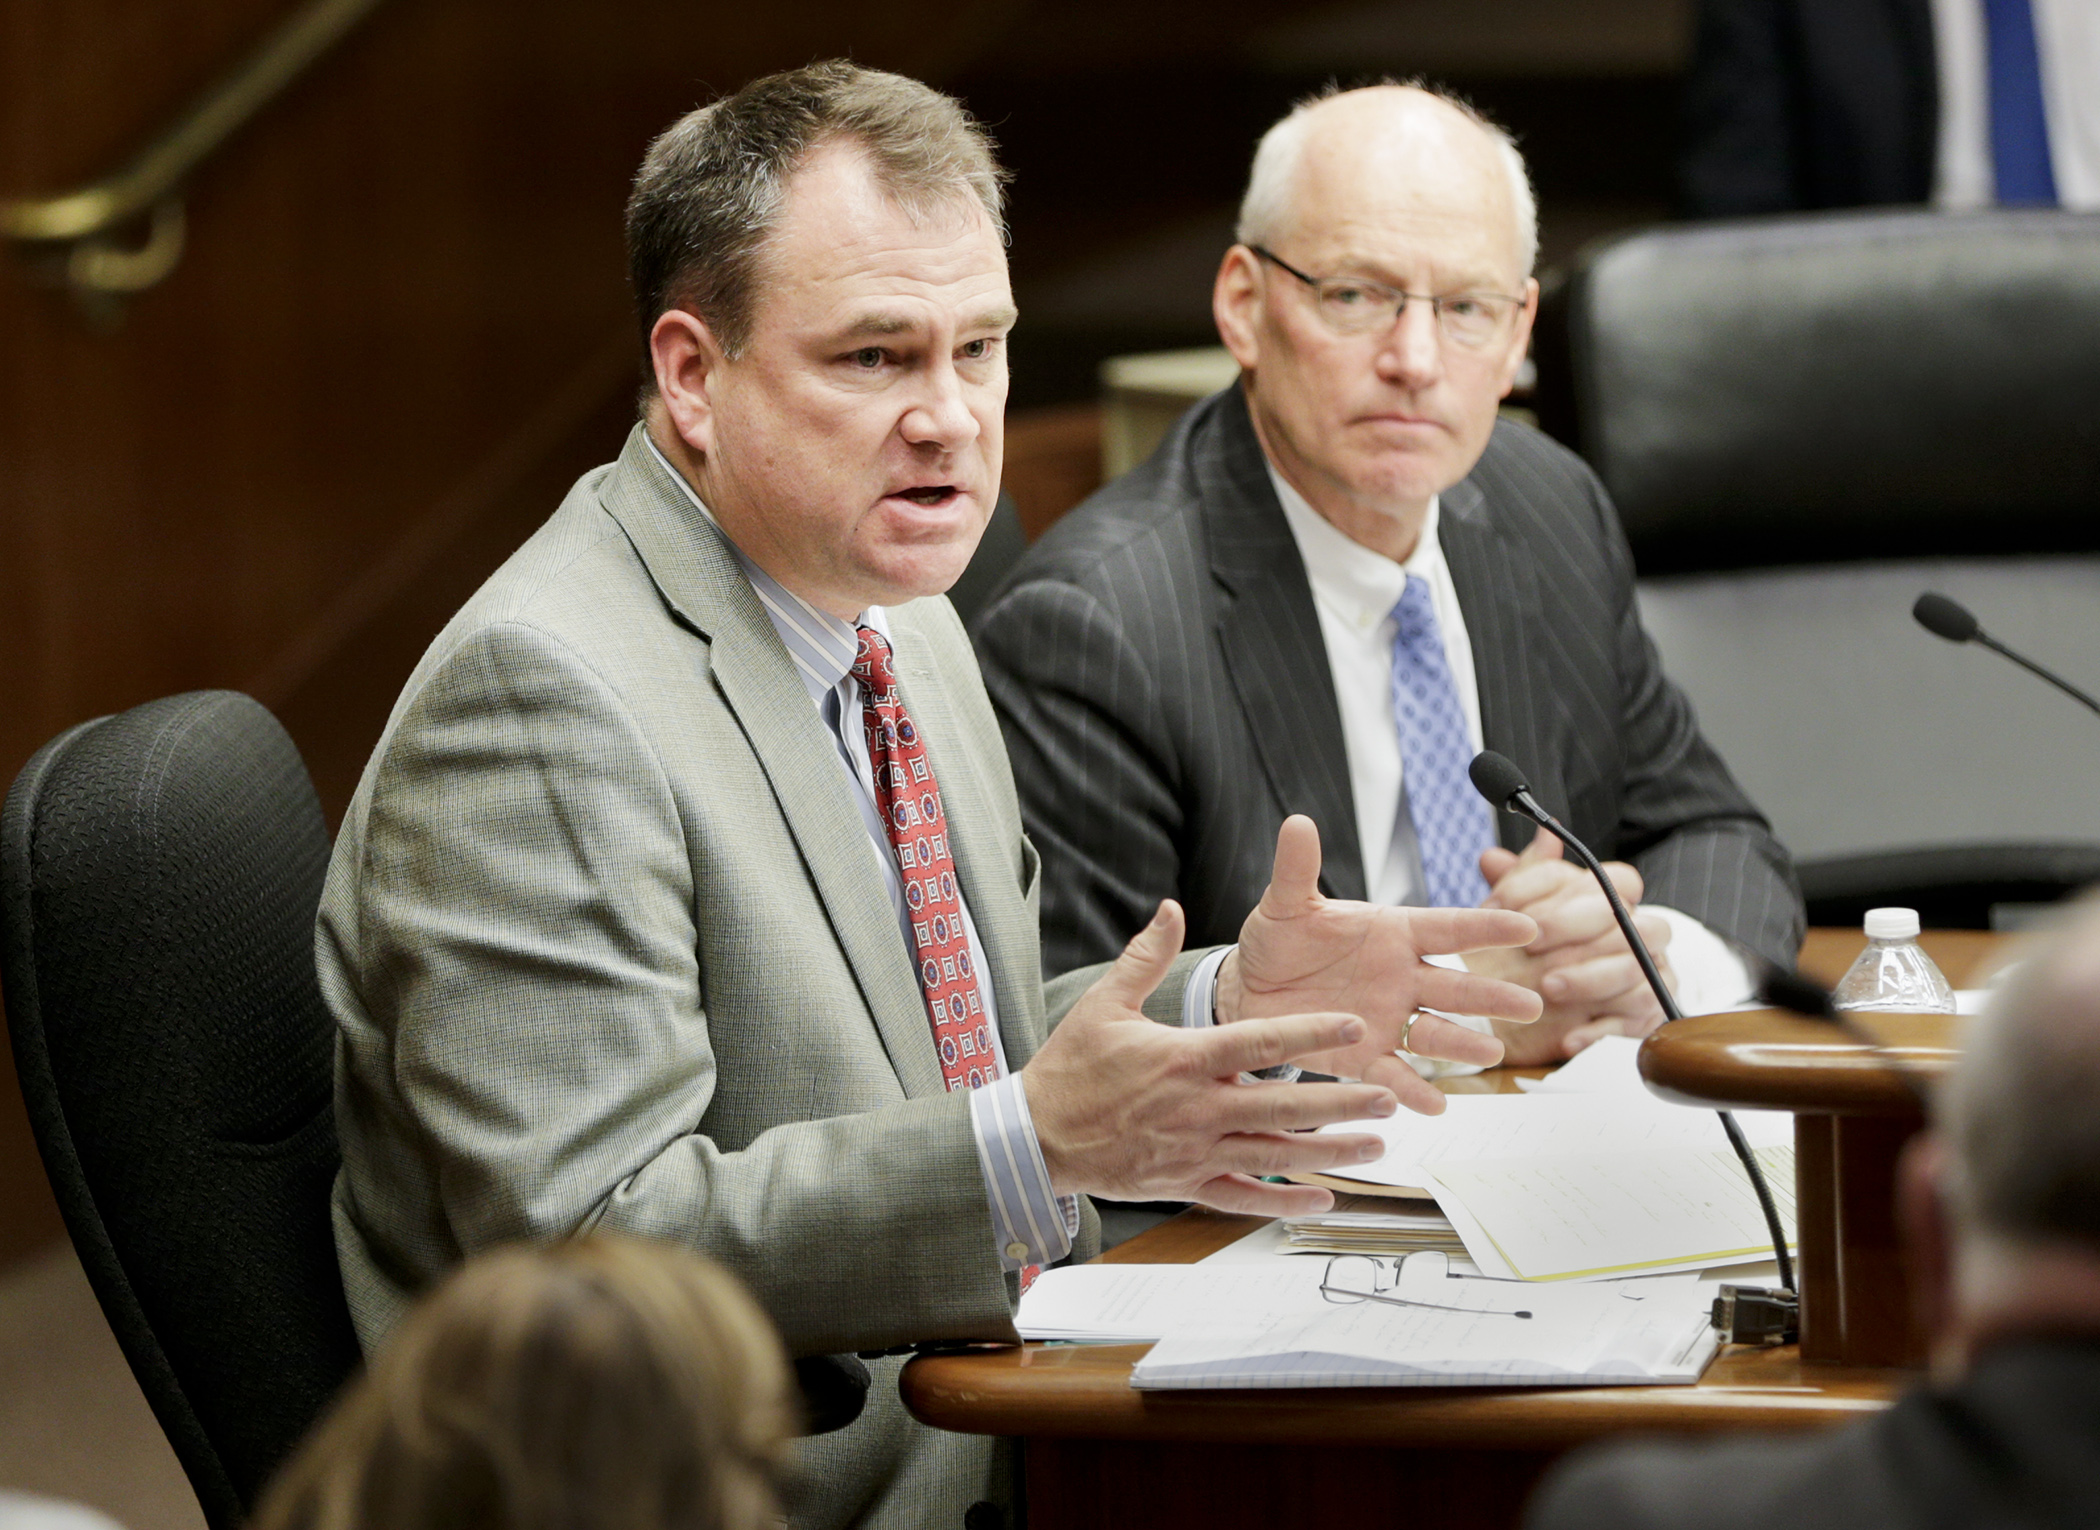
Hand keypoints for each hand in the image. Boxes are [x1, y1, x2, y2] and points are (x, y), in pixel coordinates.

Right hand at [1023, 900, 1407, 1215]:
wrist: (1035, 1137)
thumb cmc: (1070, 1068)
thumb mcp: (1103, 1003)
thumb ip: (1145, 957)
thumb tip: (1170, 908)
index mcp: (1182, 1059)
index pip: (1259, 1043)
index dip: (1310, 1034)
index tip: (1353, 1027)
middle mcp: (1196, 1108)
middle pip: (1283, 1105)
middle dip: (1341, 1101)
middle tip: (1388, 1096)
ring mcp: (1193, 1150)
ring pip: (1274, 1154)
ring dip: (1329, 1151)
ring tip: (1376, 1144)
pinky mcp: (1185, 1182)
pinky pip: (1244, 1195)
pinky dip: (1284, 1200)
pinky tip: (1322, 1197)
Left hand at [1212, 817, 1541, 1115]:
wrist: (1246, 991)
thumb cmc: (1277, 941)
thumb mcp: (1285, 904)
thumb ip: (1297, 868)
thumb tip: (1297, 822)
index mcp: (1394, 933)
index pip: (1449, 927)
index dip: (1487, 927)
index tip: (1527, 926)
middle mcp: (1402, 978)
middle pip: (1458, 986)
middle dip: (1494, 995)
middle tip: (1531, 1003)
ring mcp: (1389, 1019)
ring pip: (1437, 1033)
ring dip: (1464, 1043)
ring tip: (1492, 1051)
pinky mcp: (1365, 1057)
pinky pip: (1396, 1074)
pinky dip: (1413, 1090)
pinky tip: (1434, 1105)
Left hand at [1471, 827, 1676, 1063]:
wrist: (1552, 1006)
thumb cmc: (1541, 949)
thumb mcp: (1523, 916)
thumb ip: (1512, 887)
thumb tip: (1491, 857)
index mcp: (1617, 901)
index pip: (1617, 880)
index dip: (1567, 890)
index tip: (1518, 907)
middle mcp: (1643, 934)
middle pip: (1631, 921)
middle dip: (1576, 929)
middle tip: (1531, 946)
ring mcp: (1651, 974)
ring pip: (1638, 968)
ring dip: (1590, 978)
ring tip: (1547, 987)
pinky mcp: (1649, 1016)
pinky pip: (1639, 1020)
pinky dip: (1600, 1029)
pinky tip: (1567, 1037)